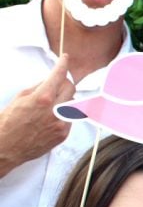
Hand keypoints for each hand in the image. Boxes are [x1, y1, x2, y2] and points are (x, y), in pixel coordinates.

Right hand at [0, 55, 74, 176]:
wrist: (6, 148)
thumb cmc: (8, 123)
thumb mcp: (20, 98)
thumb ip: (38, 87)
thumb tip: (50, 80)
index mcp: (42, 98)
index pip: (58, 75)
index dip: (63, 64)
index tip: (65, 58)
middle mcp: (55, 110)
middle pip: (71, 88)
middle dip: (64, 83)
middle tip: (56, 84)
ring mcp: (61, 124)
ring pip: (72, 103)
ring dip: (64, 99)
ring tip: (50, 105)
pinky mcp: (63, 134)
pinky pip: (70, 118)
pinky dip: (63, 114)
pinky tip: (50, 117)